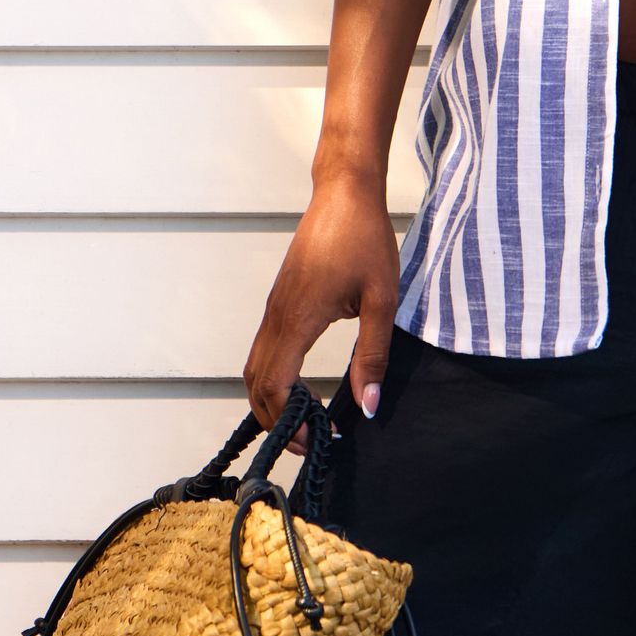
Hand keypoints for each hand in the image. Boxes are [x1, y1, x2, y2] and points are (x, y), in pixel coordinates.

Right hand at [243, 167, 399, 454]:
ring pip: (255, 370)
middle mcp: (276, 317)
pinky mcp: (279, 301)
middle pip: (256, 387)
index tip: (320, 440)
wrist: (345, 193)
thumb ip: (373, 356)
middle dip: (277, 422)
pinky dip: (273, 380)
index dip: (292, 424)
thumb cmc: (365, 239)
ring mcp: (273, 309)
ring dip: (272, 402)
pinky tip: (302, 387)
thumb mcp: (381, 301)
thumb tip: (370, 407)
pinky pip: (263, 351)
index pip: (277, 389)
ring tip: (307, 421)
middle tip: (311, 442)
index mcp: (297, 320)